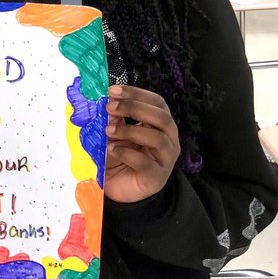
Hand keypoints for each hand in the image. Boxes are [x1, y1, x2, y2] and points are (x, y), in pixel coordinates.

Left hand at [104, 85, 179, 203]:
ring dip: (131, 130)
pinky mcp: (156, 178)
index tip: (113, 91)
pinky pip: (145, 163)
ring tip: (109, 131)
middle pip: (162, 117)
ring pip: (158, 139)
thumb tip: (108, 101)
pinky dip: (126, 153)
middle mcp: (168, 140)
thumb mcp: (115, 132)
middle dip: (135, 108)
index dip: (136, 93)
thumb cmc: (119, 156)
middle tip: (110, 107)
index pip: (157, 102)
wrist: (118, 187)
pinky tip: (111, 149)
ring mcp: (165, 160)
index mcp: (160, 125)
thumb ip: (114, 118)